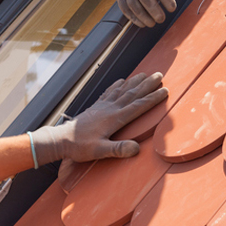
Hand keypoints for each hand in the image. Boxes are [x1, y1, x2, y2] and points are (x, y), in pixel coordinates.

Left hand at [31, 72, 167, 165]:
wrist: (60, 139)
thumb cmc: (79, 147)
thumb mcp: (99, 151)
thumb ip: (117, 149)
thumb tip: (136, 149)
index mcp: (115, 118)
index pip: (138, 106)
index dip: (153, 98)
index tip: (165, 90)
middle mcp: (110, 108)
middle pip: (133, 93)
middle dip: (147, 84)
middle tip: (160, 75)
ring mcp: (103, 106)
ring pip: (122, 90)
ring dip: (135, 81)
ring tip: (145, 74)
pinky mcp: (96, 107)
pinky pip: (109, 92)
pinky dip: (117, 85)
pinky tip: (121, 81)